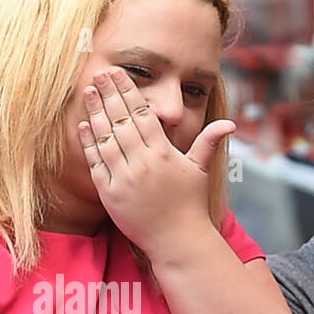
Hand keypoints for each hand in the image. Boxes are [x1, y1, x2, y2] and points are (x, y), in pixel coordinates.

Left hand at [75, 67, 233, 257]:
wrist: (177, 241)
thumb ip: (208, 142)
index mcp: (164, 153)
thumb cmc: (189, 205)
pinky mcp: (111, 195)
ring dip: (96, 112)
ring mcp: (125, 178)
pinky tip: (84, 125)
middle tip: (98, 73)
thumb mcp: (199, 170)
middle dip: (109, 94)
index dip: (129, 91)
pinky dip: (90, 144)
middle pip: (122, 120)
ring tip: (87, 91)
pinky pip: (97, 164)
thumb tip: (230, 123)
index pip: (143, 113)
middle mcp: (144, 162)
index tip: (118, 73)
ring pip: (106, 138)